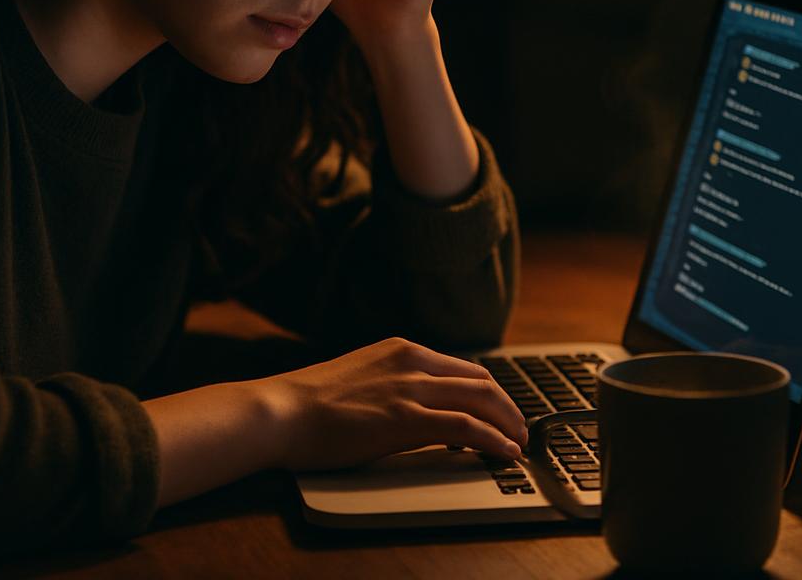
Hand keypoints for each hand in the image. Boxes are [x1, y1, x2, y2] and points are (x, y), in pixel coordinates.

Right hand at [254, 336, 526, 469]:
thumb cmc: (310, 401)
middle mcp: (412, 361)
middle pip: (480, 380)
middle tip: (518, 429)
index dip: (488, 391)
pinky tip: (505, 452)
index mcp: (402, 349)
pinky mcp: (406, 418)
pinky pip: (466, 426)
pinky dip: (493, 439)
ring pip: (481, 399)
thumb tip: (414, 404)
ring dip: (508, 423)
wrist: (282, 410)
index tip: (499, 411)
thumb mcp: (361, 375)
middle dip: (507, 406)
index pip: (462, 367)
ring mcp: (410, 388)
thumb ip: (392, 381)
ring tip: (518, 444)